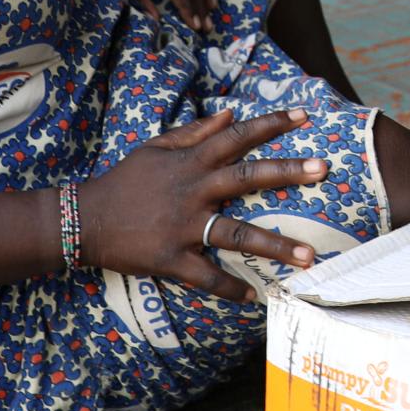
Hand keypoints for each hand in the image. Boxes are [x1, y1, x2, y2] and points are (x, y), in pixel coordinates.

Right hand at [80, 107, 331, 301]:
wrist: (84, 218)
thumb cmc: (124, 180)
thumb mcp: (156, 147)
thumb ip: (195, 131)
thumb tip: (231, 113)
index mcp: (191, 161)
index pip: (238, 136)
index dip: (272, 124)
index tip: (306, 116)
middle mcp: (193, 190)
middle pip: (247, 177)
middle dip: (287, 173)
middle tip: (325, 170)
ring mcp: (184, 226)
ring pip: (236, 233)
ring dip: (274, 245)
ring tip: (308, 256)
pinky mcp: (171, 258)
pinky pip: (206, 277)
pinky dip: (230, 288)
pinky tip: (255, 297)